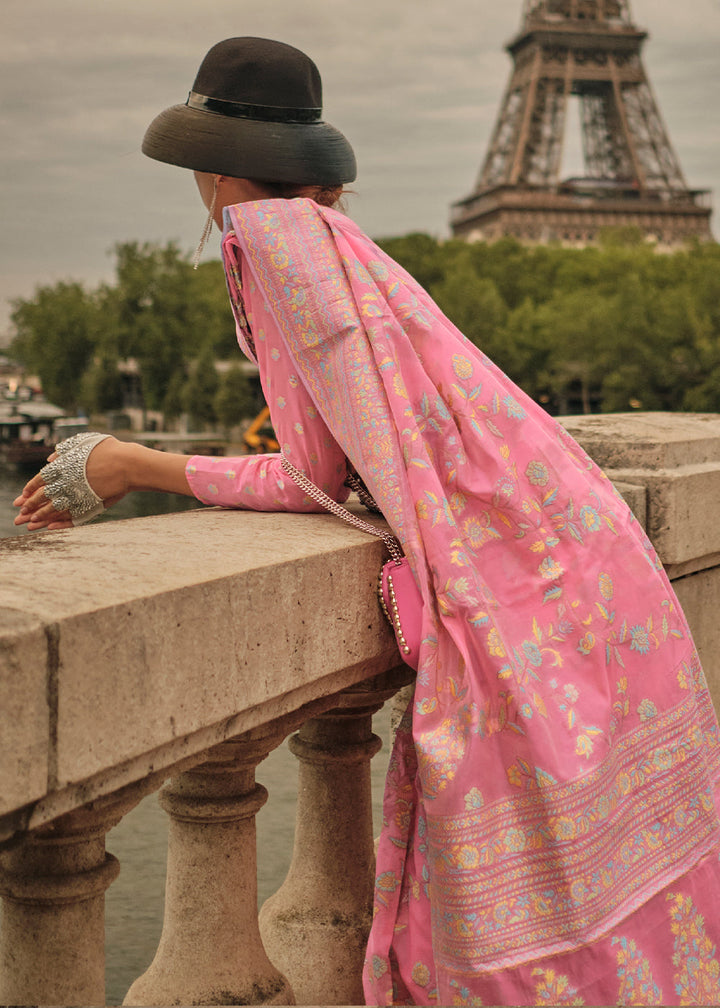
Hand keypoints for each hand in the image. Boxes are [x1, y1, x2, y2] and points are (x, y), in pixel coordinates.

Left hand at [13, 436, 130, 530]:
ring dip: (40, 516)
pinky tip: (50, 528)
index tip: (23, 494)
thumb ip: (66, 449)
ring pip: (54, 508)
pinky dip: (60, 523)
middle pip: (43, 495)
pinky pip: (71, 517)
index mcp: (65, 465)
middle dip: (29, 505)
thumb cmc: (110, 450)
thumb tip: (50, 457)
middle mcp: (68, 480)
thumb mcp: (85, 443)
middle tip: (20, 513)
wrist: (130, 464)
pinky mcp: (90, 505)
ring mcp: (79, 494)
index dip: (30, 487)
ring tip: (29, 524)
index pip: (41, 478)